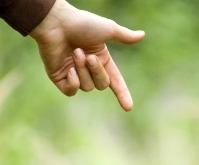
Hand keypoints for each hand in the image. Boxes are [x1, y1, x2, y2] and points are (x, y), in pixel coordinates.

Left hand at [30, 0, 144, 110]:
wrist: (56, 23)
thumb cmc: (82, 23)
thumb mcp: (108, 29)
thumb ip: (125, 36)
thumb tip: (142, 35)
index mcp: (102, 60)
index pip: (115, 82)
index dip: (122, 94)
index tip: (128, 108)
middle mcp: (89, 69)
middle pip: (101, 85)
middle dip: (96, 72)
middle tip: (87, 56)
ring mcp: (74, 74)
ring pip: (86, 87)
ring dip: (82, 70)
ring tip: (74, 53)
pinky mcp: (60, 79)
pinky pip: (71, 92)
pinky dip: (73, 83)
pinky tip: (70, 70)